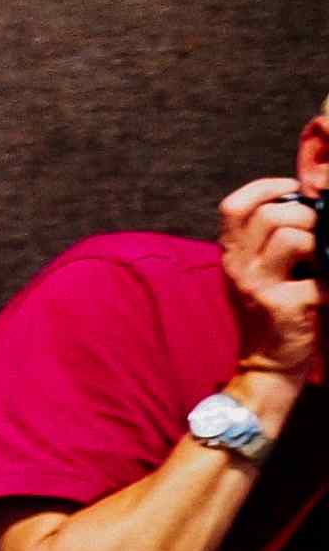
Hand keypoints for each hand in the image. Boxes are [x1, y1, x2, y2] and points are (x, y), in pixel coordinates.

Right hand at [215, 173, 319, 399]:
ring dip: (317, 244)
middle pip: (270, 216)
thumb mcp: (257, 271)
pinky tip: (325, 290)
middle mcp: (238, 265)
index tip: (293, 191)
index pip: (234, 206)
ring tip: (320, 260)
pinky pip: (317, 278)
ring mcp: (258, 285)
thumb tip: (303, 207)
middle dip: (305, 217)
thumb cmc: (271, 310)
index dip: (266, 189)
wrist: (268, 361)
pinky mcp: (282, 305)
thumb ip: (266, 241)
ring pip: (292, 238)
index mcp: (231, 253)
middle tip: (316, 233)